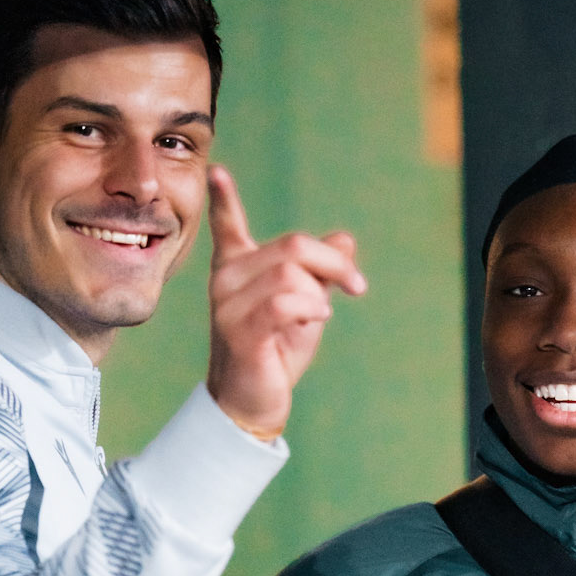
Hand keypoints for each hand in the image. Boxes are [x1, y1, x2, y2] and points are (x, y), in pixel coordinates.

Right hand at [205, 166, 364, 439]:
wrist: (252, 403)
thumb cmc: (276, 353)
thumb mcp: (307, 305)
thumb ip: (322, 271)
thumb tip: (345, 238)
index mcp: (236, 267)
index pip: (227, 226)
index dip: (223, 198)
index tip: (218, 171)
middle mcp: (226, 279)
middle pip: (294, 246)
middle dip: (335, 264)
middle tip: (357, 286)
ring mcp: (228, 304)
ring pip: (292, 274)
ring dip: (321, 295)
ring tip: (321, 316)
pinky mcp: (240, 330)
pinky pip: (284, 303)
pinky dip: (311, 309)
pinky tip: (317, 319)